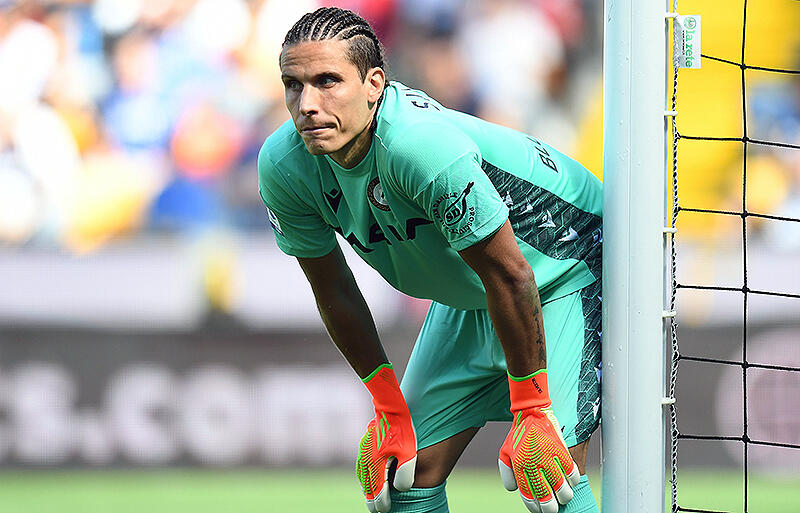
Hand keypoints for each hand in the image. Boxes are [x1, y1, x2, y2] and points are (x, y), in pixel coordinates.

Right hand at [356, 364, 416, 512]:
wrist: (389, 405)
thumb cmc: (401, 428)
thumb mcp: (408, 451)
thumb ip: (405, 473)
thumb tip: (400, 489)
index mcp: (376, 464)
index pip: (377, 490)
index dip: (381, 502)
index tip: (384, 511)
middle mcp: (367, 460)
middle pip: (367, 485)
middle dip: (371, 499)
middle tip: (376, 510)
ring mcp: (364, 451)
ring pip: (363, 475)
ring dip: (367, 488)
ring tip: (372, 497)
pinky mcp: (365, 444)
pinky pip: (362, 465)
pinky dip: (365, 475)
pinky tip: (370, 476)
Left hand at [498, 370, 579, 512]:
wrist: (530, 412)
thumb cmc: (518, 435)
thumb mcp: (505, 452)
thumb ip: (507, 473)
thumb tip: (515, 490)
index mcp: (519, 465)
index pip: (528, 494)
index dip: (535, 507)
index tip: (540, 510)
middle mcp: (533, 463)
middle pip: (546, 495)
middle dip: (550, 507)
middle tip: (553, 510)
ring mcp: (548, 456)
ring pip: (561, 486)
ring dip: (564, 496)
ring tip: (564, 497)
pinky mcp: (560, 449)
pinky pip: (571, 471)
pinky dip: (573, 480)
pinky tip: (571, 481)